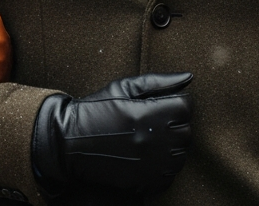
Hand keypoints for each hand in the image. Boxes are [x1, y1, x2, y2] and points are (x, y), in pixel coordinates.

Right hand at [31, 73, 192, 194]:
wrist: (70, 143)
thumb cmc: (95, 109)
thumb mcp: (123, 87)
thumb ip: (159, 81)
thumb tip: (188, 77)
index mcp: (150, 113)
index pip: (186, 106)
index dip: (176, 102)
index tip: (162, 104)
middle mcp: (155, 140)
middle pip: (187, 130)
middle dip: (175, 123)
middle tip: (154, 121)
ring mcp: (151, 163)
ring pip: (181, 154)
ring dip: (171, 145)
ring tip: (151, 139)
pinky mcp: (145, 181)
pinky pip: (170, 175)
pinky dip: (164, 166)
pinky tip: (148, 156)